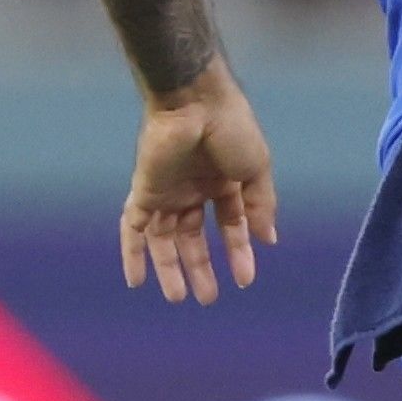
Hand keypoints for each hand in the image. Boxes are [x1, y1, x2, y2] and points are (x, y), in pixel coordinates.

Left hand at [117, 65, 278, 304]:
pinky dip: (133, 254)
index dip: (238, 253)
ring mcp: (167, 191)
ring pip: (164, 239)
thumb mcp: (256, 171)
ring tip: (178, 298)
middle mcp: (193, 189)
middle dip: (201, 268)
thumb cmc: (231, 128)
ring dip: (170, 268)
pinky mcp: (145, 191)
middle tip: (208, 298)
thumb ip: (261, 207)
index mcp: (223, 181)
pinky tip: (136, 281)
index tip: (245, 280)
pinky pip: (133, 228)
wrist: (196, 102)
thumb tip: (268, 240)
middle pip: (193, 238)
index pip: (230, 225)